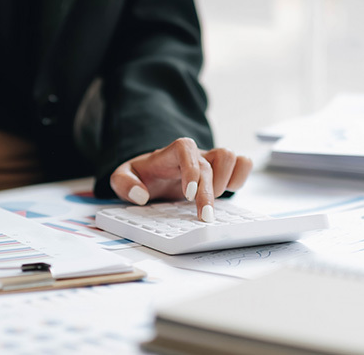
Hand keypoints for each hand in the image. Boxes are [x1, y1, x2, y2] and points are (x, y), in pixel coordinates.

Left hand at [109, 138, 252, 221]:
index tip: (189, 194)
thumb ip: (124, 183)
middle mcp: (192, 154)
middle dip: (209, 192)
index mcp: (168, 154)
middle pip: (210, 162)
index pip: (184, 148)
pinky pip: (242, 163)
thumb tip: (140, 195)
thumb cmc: (140, 176)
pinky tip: (227, 192)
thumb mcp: (121, 178)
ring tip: (213, 199)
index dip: (191, 168)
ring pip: (230, 156)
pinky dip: (240, 177)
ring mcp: (208, 160)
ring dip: (226, 181)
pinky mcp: (221, 170)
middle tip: (204, 216)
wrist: (151, 174)